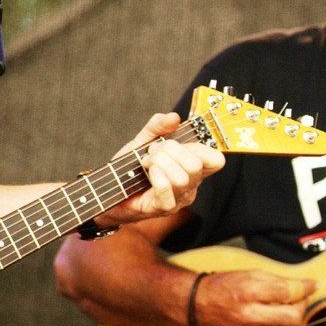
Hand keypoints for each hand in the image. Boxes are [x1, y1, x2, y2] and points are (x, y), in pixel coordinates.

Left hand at [94, 113, 224, 226]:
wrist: (109, 190)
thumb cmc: (130, 169)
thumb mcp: (142, 141)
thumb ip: (157, 127)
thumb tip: (173, 117)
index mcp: (192, 168)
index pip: (216, 160)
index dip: (198, 148)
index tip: (175, 145)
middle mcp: (191, 185)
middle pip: (195, 165)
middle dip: (170, 152)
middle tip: (153, 152)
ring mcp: (180, 198)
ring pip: (182, 178)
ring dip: (159, 164)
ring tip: (146, 163)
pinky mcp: (165, 208)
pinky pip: (166, 189)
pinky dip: (155, 177)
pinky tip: (147, 174)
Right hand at [190, 270, 316, 325]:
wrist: (195, 305)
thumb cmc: (223, 287)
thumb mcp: (251, 274)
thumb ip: (279, 281)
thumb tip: (307, 286)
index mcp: (249, 290)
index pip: (290, 292)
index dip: (306, 288)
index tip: (312, 285)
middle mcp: (247, 314)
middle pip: (293, 317)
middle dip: (302, 307)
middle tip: (300, 300)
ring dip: (293, 322)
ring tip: (287, 311)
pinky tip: (276, 324)